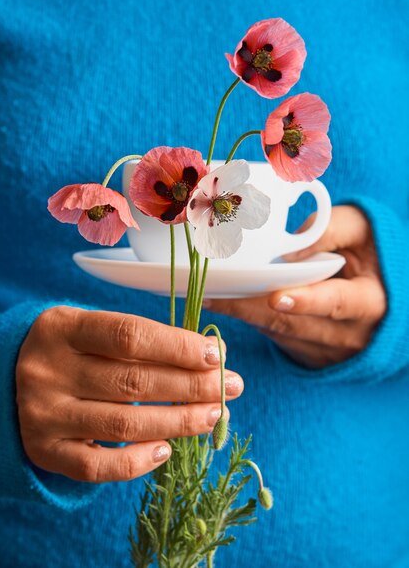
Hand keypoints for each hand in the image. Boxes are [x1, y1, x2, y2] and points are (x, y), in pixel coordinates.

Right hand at [16, 306, 241, 482]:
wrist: (9, 380)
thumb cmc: (72, 350)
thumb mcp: (94, 330)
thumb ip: (143, 341)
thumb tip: (211, 356)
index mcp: (62, 327)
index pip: (129, 335)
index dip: (178, 346)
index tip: (217, 355)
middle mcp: (47, 370)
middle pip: (132, 381)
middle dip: (191, 385)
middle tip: (231, 387)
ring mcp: (43, 414)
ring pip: (123, 423)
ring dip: (178, 421)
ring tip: (213, 415)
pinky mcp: (44, 451)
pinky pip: (97, 466)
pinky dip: (138, 461)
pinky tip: (167, 449)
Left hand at [203, 205, 386, 368]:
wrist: (376, 287)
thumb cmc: (365, 250)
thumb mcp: (359, 231)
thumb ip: (330, 231)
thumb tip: (289, 250)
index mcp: (369, 302)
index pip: (337, 303)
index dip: (306, 301)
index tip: (275, 298)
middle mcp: (348, 334)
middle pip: (293, 324)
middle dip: (250, 309)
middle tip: (215, 293)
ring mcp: (326, 350)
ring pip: (277, 332)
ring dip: (241, 314)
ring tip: (208, 294)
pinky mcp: (307, 354)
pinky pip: (273, 337)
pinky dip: (249, 319)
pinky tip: (223, 302)